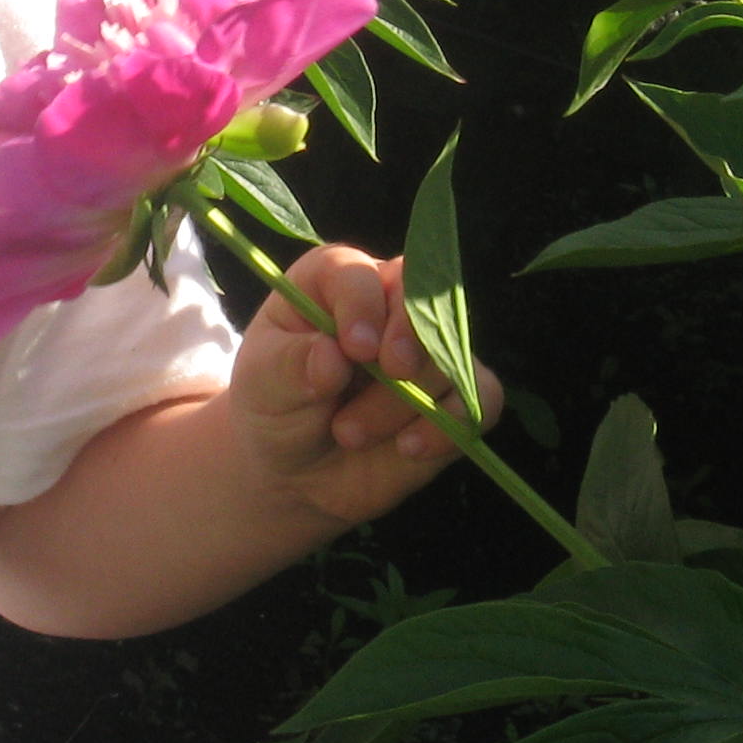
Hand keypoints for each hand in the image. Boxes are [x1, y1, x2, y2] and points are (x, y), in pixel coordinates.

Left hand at [228, 243, 503, 527]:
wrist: (296, 470)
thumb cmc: (275, 406)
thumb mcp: (263, 385)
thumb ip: (290, 365)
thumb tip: (330, 357)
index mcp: (333, 284)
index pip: (358, 273)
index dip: (363, 304)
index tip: (354, 347)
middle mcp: (387, 305)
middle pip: (421, 299)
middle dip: (409, 337)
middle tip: (390, 373)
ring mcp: (426, 351)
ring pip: (448, 356)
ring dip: (404, 401)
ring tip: (348, 434)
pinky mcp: (453, 396)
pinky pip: (479, 400)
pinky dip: (450, 426)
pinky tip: (409, 448)